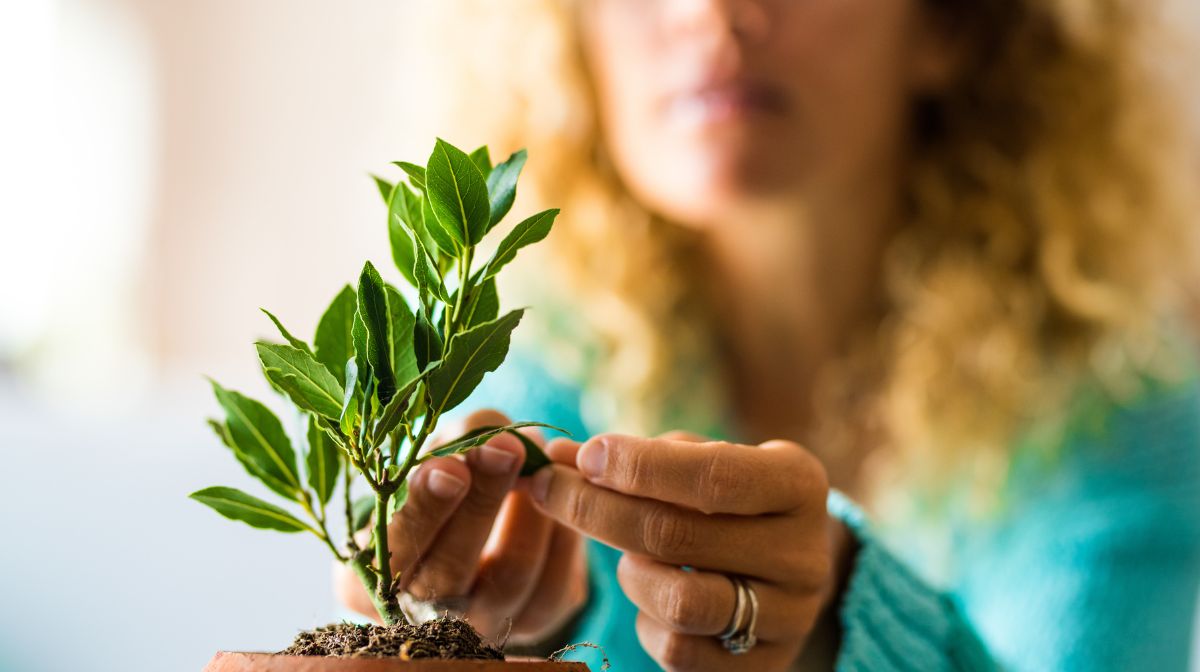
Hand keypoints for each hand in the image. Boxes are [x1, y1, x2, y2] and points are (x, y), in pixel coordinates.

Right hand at [336, 409, 588, 642]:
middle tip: (505, 450)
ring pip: (510, 578)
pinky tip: (564, 490)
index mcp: (376, 578)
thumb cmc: (443, 480)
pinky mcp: (535, 619)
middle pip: (450, 571)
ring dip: (529, 513)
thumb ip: (455, 442)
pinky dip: (564, 534)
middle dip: (480, 504)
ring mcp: (481, 624)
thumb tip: (491, 435)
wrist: (485, 517)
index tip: (450, 467)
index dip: (423, 509)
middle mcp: (425, 614)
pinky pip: (556, 585)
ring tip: (539, 459)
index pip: (394, 551)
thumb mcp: (435, 456)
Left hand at [523, 432, 834, 670]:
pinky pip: (681, 653)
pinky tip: (651, 596)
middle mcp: (804, 555)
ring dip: (630, 574)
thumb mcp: (703, 462)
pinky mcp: (763, 667)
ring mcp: (789, 618)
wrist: (784, 571)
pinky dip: (647, 622)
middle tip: (549, 489)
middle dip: (596, 510)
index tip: (584, 455)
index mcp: (798, 485)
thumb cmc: (728, 501)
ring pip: (680, 603)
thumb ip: (639, 458)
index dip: (638, 466)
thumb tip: (561, 458)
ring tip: (627, 557)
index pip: (712, 476)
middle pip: (678, 537)